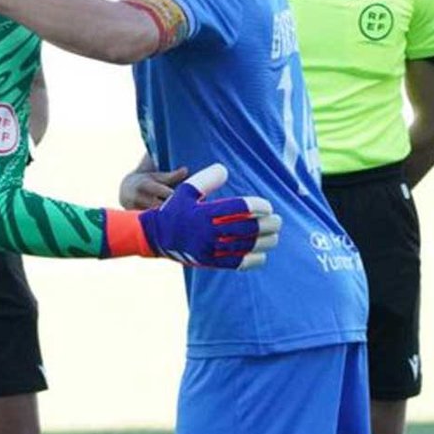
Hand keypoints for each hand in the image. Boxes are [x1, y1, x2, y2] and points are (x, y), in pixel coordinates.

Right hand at [104, 164, 280, 268]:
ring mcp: (210, 249)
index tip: (267, 206)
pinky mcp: (210, 262)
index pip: (238, 208)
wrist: (156, 237)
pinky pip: (236, 263)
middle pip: (246, 228)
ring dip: (264, 242)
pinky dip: (252, 259)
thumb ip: (205, 179)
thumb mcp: (185, 190)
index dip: (257, 206)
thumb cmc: (174, 210)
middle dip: (266, 225)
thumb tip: (224, 170)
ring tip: (274, 236)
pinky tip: (262, 254)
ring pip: (245, 247)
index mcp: (204, 213)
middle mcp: (208, 232)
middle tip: (277, 220)